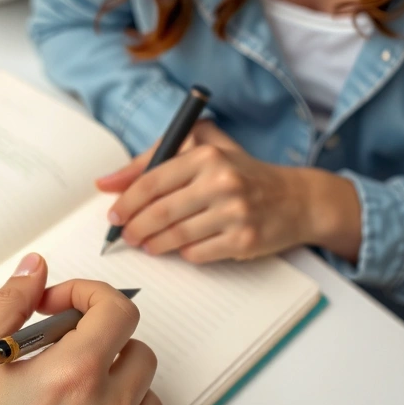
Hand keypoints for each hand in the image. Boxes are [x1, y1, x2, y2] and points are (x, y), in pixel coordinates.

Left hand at [97, 121, 361, 262]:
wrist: (296, 199)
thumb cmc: (242, 173)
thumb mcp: (202, 151)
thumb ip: (153, 160)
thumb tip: (107, 182)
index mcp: (207, 155)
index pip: (152, 180)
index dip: (126, 201)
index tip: (114, 214)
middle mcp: (222, 181)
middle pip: (159, 212)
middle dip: (134, 228)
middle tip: (125, 235)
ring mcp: (235, 213)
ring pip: (176, 236)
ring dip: (153, 245)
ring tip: (147, 244)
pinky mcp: (244, 240)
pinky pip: (197, 253)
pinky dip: (183, 253)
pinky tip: (180, 248)